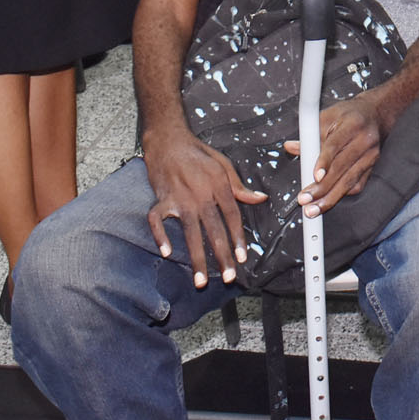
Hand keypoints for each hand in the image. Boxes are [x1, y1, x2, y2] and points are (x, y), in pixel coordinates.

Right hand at [143, 122, 267, 288]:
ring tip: (201, 279)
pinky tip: (166, 252)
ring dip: (197, 258)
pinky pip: (158, 220)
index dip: (238, 239)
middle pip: (214, 230)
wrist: (169, 139)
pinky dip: (160, 236)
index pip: (232, 217)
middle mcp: (201, 194)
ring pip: (190, 232)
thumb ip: (240, 186)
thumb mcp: (224, 165)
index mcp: (219, 185)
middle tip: (228, 277)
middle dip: (222, 256)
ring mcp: (180, 197)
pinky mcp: (161, 198)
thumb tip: (260, 198)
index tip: (243, 258)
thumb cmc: (197, 153)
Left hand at [286, 95, 382, 214]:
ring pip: (350, 181)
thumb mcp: (328, 116)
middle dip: (322, 188)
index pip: (335, 145)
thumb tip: (292, 147)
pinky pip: (357, 186)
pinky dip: (342, 194)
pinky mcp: (372, 167)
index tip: (314, 176)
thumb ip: (310, 134)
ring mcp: (371, 156)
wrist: (376, 114)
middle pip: (342, 168)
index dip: (324, 162)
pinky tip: (329, 200)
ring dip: (330, 198)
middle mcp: (365, 141)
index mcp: (352, 124)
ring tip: (314, 208)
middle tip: (305, 199)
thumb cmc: (349, 115)